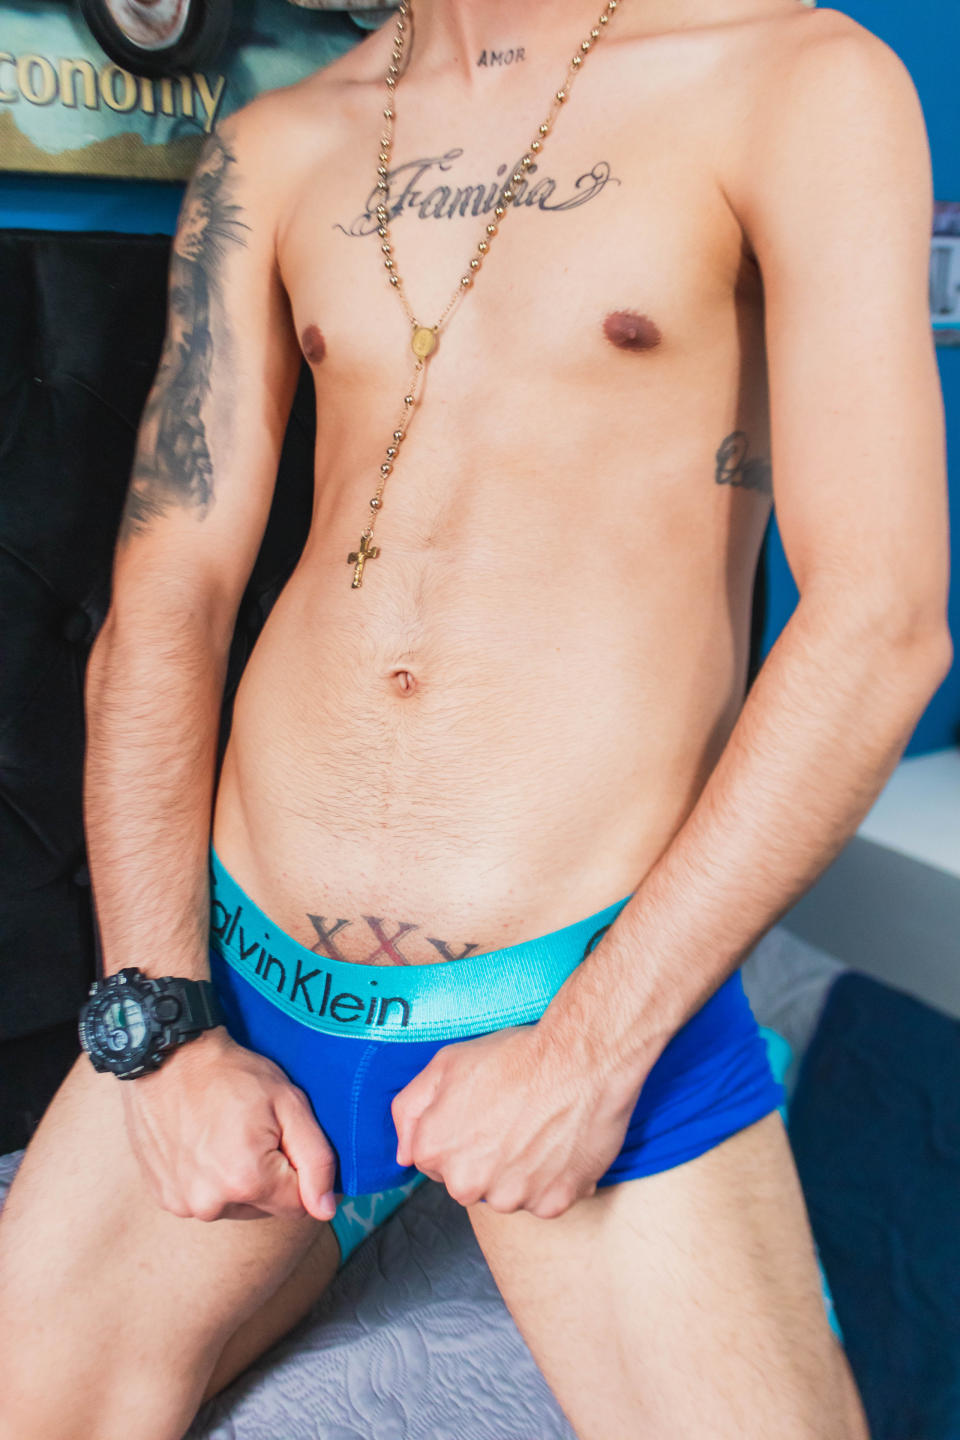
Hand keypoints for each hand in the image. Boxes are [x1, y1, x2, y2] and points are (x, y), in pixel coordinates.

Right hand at [120, 1027, 337, 1222]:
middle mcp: (211, 1203)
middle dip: (270, 1176)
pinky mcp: (165, 1198)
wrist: (171, 1058)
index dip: (301, 1172)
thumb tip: (325, 1208)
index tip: (287, 1141)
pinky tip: (205, 1145)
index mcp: (247, 1181)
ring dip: (239, 1181)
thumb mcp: (289, 1103)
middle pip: (265, 1207)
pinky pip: (205, 1199)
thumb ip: (316, 1160)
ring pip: (235, 1205)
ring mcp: (183, 1203)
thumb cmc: (232, 1074)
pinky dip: (211, 1179)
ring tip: (228, 1137)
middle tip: (256, 1132)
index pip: (298, 1205)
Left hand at [391, 1025, 641, 1218]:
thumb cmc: (515, 1056)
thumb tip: (404, 1154)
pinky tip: (559, 1145)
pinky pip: (544, 1200)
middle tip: (511, 1119)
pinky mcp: (551, 1203)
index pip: (434, 1161)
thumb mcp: (446, 1063)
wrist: (580, 1061)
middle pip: (469, 1182)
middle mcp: (467, 1183)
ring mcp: (510, 1198)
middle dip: (485, 1158)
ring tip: (538, 1129)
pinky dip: (552, 1180)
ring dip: (519, 1172)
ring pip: (507, 1194)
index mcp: (435, 1150)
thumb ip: (410, 1109)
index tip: (481, 1114)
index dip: (458, 1134)